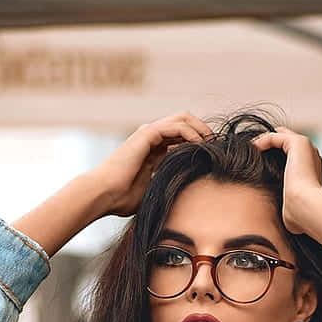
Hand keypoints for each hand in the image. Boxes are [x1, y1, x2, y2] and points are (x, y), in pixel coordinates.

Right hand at [89, 113, 214, 216]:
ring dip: (201, 129)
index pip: (181, 137)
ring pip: (182, 119)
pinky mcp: (146, 134)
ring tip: (213, 143)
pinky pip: (176, 126)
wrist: (103, 195)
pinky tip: (200, 145)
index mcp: (152, 150)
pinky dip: (191, 133)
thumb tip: (183, 202)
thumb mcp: (152, 194)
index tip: (214, 155)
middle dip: (203, 131)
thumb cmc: (121, 200)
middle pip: (184, 123)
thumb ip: (165, 189)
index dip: (199, 142)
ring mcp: (148, 134)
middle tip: (217, 145)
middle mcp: (150, 138)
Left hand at [250, 128, 321, 233]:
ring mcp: (307, 147)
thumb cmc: (300, 216)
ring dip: (263, 142)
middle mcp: (312, 155)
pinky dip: (261, 142)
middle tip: (251, 155)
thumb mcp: (290, 210)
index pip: (293, 157)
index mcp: (312, 170)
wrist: (308, 210)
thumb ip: (283, 208)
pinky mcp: (298, 143)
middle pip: (286, 143)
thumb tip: (271, 222)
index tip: (257, 165)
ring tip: (248, 151)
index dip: (275, 158)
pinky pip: (274, 136)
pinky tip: (251, 151)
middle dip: (269, 146)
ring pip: (280, 136)